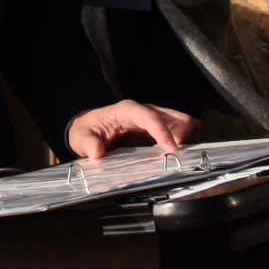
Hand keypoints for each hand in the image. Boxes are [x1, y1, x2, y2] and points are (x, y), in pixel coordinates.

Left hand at [67, 100, 197, 158]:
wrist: (90, 129)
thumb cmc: (87, 131)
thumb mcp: (80, 137)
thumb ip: (87, 143)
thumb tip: (97, 151)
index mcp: (126, 110)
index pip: (149, 117)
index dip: (163, 131)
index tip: (172, 149)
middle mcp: (144, 112)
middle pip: (174, 116)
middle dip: (182, 134)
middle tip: (180, 157)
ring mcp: (154, 119)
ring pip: (181, 122)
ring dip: (187, 139)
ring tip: (182, 158)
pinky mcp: (159, 129)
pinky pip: (180, 132)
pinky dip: (185, 142)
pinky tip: (181, 157)